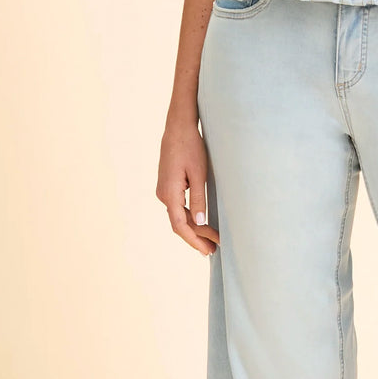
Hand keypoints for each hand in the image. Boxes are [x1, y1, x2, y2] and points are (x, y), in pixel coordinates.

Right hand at [156, 120, 219, 256]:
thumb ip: (199, 200)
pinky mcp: (168, 186)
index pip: (180, 226)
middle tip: (214, 250)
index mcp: (169, 194)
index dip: (194, 240)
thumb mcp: (199, 174)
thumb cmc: (191, 147)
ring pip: (178, 216)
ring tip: (211, 240)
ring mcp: (163, 190)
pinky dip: (189, 218)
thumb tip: (198, 223)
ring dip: (194, 229)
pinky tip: (200, 224)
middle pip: (179, 223)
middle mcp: (163, 195)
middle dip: (197, 237)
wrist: (178, 128)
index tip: (208, 250)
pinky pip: (177, 208)